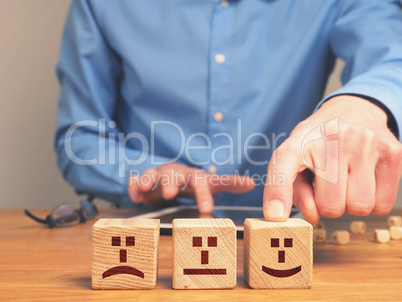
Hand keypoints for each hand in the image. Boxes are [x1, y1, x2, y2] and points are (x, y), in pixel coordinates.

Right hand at [128, 162, 254, 212]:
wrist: (171, 176)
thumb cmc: (193, 183)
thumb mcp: (211, 184)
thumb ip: (229, 183)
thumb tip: (252, 184)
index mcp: (193, 176)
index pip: (200, 182)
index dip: (203, 195)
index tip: (207, 210)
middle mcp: (175, 174)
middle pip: (172, 174)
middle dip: (170, 182)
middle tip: (170, 194)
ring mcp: (157, 176)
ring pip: (151, 174)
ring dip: (147, 180)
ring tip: (145, 190)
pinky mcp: (143, 182)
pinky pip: (135, 181)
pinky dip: (134, 187)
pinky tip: (134, 197)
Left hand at [263, 95, 401, 223]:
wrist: (354, 110)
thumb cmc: (318, 142)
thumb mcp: (295, 158)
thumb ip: (291, 189)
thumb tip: (312, 216)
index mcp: (301, 139)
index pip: (284, 162)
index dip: (278, 192)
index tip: (275, 216)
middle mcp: (333, 137)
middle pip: (331, 206)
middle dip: (328, 206)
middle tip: (328, 187)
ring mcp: (366, 143)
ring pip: (359, 207)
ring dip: (351, 204)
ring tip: (346, 182)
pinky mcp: (392, 153)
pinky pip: (382, 205)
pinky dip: (373, 202)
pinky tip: (364, 181)